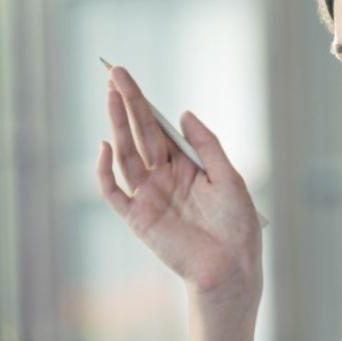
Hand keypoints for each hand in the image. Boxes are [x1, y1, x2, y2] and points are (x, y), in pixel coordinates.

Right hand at [95, 66, 262, 309]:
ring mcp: (148, 196)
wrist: (232, 268)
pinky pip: (114, 192)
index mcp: (185, 166)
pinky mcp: (137, 218)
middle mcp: (163, 178)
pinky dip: (105, 171)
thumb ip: (206, 145)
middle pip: (139, 134)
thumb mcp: (229, 177)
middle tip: (114, 72)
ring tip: (110, 95)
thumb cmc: (236, 227)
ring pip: (126, 154)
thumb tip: (183, 113)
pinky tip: (105, 146)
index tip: (128, 77)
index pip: (158, 128)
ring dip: (117, 124)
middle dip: (126, 103)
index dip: (143, 102)